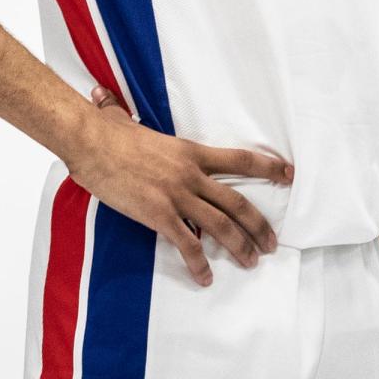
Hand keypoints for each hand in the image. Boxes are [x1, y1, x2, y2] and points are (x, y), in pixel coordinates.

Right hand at [73, 84, 293, 287]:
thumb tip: (106, 101)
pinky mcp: (158, 215)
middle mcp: (191, 173)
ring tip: (251, 261)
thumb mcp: (131, 124)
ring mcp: (176, 195)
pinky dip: (198, 264)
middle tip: (270, 243)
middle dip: (258, 225)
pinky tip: (205, 277)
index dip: (267, 167)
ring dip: (239, 246)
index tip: (288, 174)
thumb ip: (129, 118)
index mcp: (191, 151)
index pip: (239, 158)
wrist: (90, 143)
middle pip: (237, 201)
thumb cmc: (108, 133)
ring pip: (220, 225)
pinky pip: (187, 244)